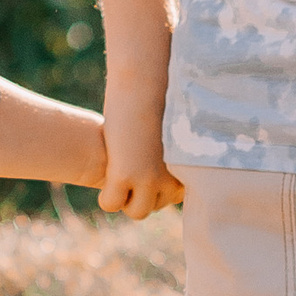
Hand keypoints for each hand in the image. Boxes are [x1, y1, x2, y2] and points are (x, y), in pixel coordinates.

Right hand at [98, 75, 183, 218]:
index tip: (151, 165)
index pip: (178, 196)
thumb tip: (173, 173)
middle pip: (156, 206)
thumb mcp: (176, 135)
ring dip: (126, 198)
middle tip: (132, 168)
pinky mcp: (124, 174)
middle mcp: (173, 178)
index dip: (160, 185)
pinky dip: (107, 197)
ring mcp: (149, 178)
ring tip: (120, 173)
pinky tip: (107, 178)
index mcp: (188, 169)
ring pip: (136, 211)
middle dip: (143, 195)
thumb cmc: (162, 101)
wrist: (146, 84)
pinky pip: (111, 203)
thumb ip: (176, 159)